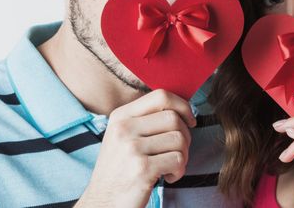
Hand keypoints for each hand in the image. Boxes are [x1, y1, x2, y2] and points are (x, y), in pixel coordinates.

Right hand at [75, 89, 195, 207]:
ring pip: (179, 139)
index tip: (189, 121)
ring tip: (170, 166)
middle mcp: (124, 128)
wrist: (104, 202)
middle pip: (174, 118)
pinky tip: (168, 176)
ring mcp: (132, 148)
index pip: (161, 96)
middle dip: (186, 136)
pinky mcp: (142, 169)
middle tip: (178, 151)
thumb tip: (182, 107)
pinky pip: (178, 160)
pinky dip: (179, 171)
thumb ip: (146, 119)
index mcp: (121, 116)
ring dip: (183, 156)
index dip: (183, 106)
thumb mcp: (122, 136)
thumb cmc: (120, 169)